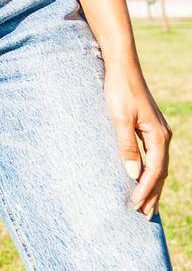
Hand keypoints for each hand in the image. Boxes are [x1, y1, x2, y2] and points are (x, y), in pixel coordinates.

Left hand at [104, 66, 170, 216]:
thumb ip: (127, 145)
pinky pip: (152, 156)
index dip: (146, 189)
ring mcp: (157, 132)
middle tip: (144, 216)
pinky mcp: (148, 128)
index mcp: (158, 136)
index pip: (155, 171)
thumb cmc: (119, 89)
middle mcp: (162, 136)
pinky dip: (149, 171)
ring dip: (152, 185)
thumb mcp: (119, 118)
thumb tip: (134, 174)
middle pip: (160, 172)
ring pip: (157, 165)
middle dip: (153, 194)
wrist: (121, 66)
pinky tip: (141, 178)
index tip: (135, 205)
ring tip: (146, 204)